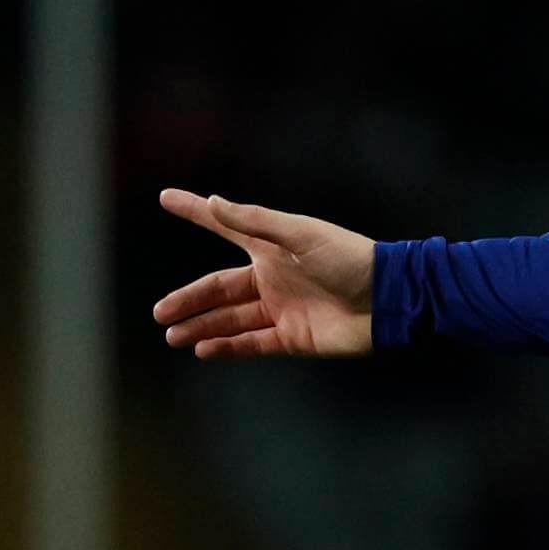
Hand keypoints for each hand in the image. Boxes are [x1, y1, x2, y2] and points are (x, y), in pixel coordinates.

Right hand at [151, 188, 379, 358]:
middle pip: (219, 290)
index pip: (224, 227)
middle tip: (160, 313)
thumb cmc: (349, 259)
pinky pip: (254, 343)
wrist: (388, 300)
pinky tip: (204, 350)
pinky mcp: (293, 338)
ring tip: (173, 336)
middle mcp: (271, 278)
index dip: (196, 212)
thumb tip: (214, 202)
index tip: (166, 198)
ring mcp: (281, 310)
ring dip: (202, 328)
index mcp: (270, 247)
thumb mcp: (299, 235)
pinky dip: (229, 347)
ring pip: (231, 320)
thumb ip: (255, 221)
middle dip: (188, 301)